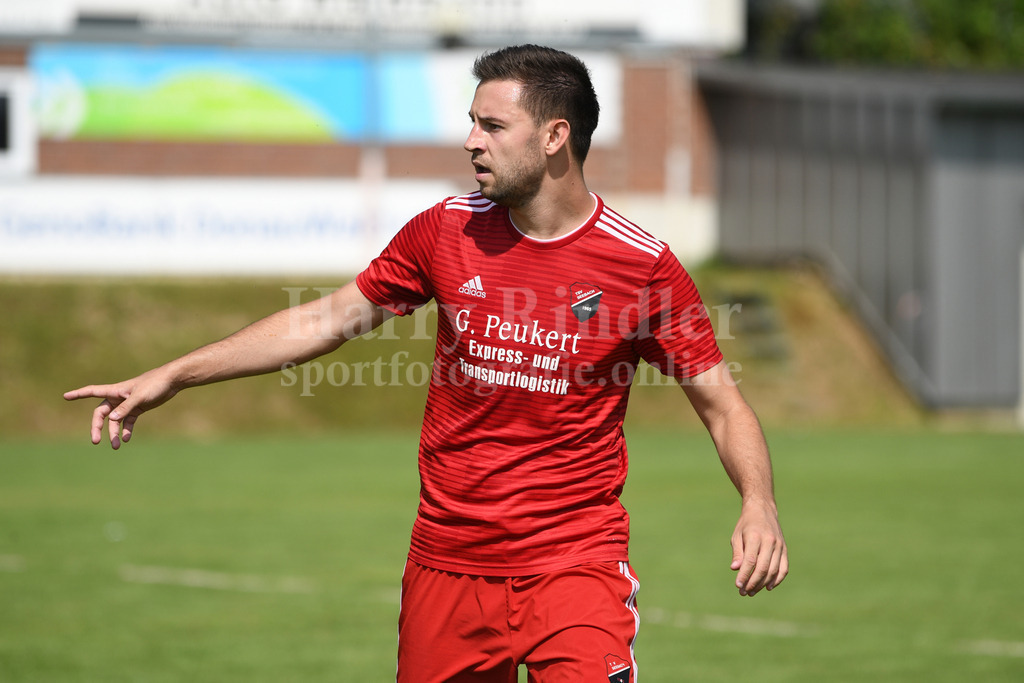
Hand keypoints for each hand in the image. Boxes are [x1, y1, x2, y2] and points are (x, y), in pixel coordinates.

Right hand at [63, 368, 177, 448]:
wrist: (171, 381)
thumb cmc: (154, 384)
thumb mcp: (139, 397)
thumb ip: (126, 408)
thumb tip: (112, 419)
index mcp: (115, 391)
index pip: (92, 391)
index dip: (78, 394)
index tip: (65, 396)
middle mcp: (118, 398)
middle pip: (102, 414)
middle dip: (97, 427)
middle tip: (95, 441)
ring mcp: (127, 404)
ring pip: (115, 421)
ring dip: (114, 433)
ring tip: (116, 446)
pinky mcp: (137, 408)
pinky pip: (127, 422)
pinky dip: (126, 430)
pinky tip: (126, 439)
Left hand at [730, 500, 787, 595]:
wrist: (763, 510)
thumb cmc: (746, 524)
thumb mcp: (737, 535)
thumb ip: (738, 553)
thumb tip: (735, 569)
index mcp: (755, 537)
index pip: (750, 561)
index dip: (744, 575)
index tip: (737, 585)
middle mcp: (770, 541)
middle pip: (763, 568)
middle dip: (753, 583)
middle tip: (744, 592)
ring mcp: (779, 546)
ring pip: (773, 570)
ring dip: (763, 584)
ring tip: (752, 591)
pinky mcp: (785, 549)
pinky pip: (784, 568)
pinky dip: (777, 579)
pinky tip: (768, 587)